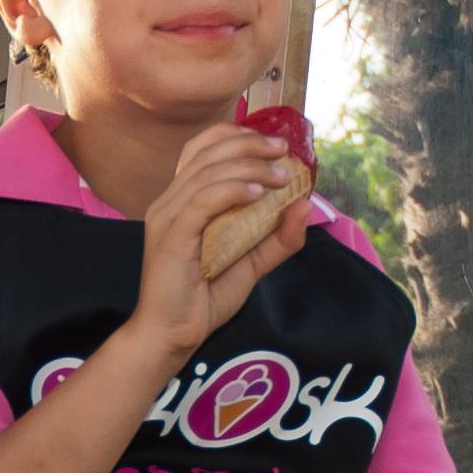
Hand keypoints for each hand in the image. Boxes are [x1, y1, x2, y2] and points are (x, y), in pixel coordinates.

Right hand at [132, 118, 310, 357]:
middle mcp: (169, 202)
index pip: (201, 149)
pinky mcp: (171, 237)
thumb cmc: (201, 300)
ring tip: (281, 177)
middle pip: (208, 153)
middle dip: (251, 145)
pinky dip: (233, 191)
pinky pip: (202, 202)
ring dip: (250, 168)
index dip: (236, 136)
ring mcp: (167, 218)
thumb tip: (305, 204)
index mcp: (181, 201)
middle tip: (284, 151)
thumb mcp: (250, 264)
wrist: (169, 337)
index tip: (274, 144)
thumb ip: (277, 238)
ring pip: (208, 173)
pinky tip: (258, 194)